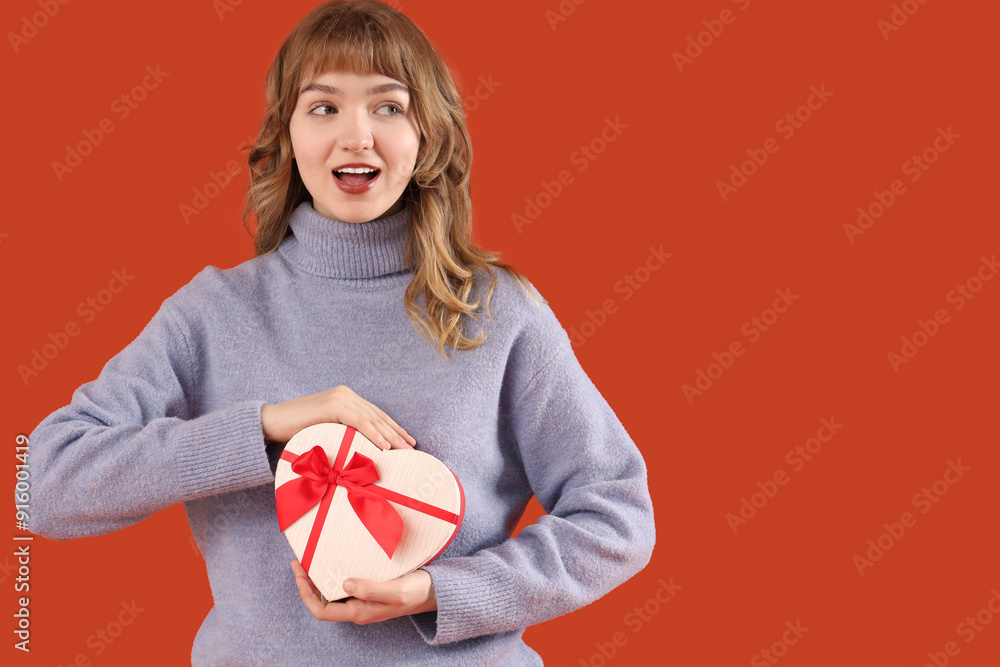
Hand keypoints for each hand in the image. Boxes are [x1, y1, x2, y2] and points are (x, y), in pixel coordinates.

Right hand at [261, 385, 415, 450]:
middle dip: (396, 432)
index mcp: (346, 397)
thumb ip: (343, 431)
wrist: (271, 422)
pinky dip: (373, 434)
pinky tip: (385, 446)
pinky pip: (359, 421)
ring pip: (372, 419)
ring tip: (404, 450)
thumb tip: (361, 449)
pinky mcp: (333, 406)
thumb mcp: (326, 429)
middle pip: (377, 416)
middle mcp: (346, 394)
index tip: (407, 440)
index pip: (375, 413)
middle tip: (412, 447)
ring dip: (390, 436)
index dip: (393, 427)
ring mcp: (340, 398)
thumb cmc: (296, 431)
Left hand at [291, 559, 436, 623]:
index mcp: (360, 612)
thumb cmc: (417, 592)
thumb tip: (345, 583)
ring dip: (317, 578)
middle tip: (299, 560)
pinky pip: (342, 584)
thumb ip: (372, 589)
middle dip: (306, 583)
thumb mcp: (396, 591)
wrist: (434, 592)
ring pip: (330, 593)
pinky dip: (332, 573)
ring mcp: (362, 600)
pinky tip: (332, 560)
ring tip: (310, 558)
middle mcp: (357, 608)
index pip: (322, 610)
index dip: (306, 593)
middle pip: (321, 601)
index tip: (299, 571)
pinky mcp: (368, 590)